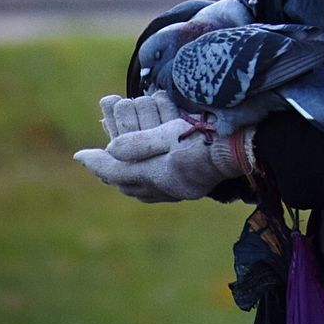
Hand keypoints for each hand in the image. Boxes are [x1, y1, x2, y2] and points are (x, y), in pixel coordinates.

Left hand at [75, 99, 258, 203]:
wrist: (245, 148)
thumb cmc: (208, 136)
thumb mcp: (170, 133)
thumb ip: (139, 143)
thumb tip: (110, 148)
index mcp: (159, 175)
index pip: (118, 171)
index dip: (97, 162)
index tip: (79, 155)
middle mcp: (167, 188)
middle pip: (129, 183)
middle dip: (111, 171)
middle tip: (96, 160)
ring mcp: (181, 189)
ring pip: (144, 187)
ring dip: (128, 175)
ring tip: (118, 164)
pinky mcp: (193, 186)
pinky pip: (160, 188)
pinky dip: (147, 178)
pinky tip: (149, 170)